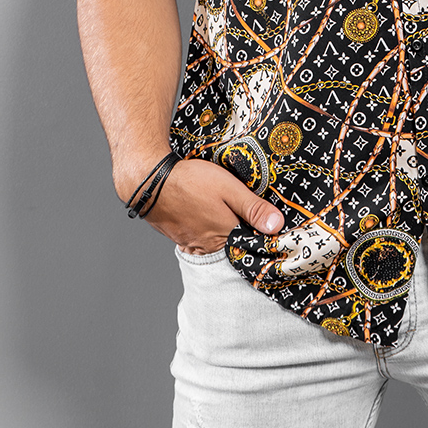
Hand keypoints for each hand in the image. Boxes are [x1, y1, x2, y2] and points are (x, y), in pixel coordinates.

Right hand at [118, 156, 284, 253]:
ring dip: (221, 230)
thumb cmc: (191, 182)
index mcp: (225, 236)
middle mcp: (208, 247)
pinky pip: (199, 238)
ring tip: (222, 211)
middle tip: (242, 212)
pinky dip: (205, 229)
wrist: (150, 181)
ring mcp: (191, 243)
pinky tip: (205, 213)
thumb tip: (277, 226)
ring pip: (215, 242)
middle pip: (233, 244)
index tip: (268, 224)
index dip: (260, 233)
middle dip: (241, 231)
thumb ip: (253, 208)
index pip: (250, 243)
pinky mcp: (179, 237)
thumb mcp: (229, 189)